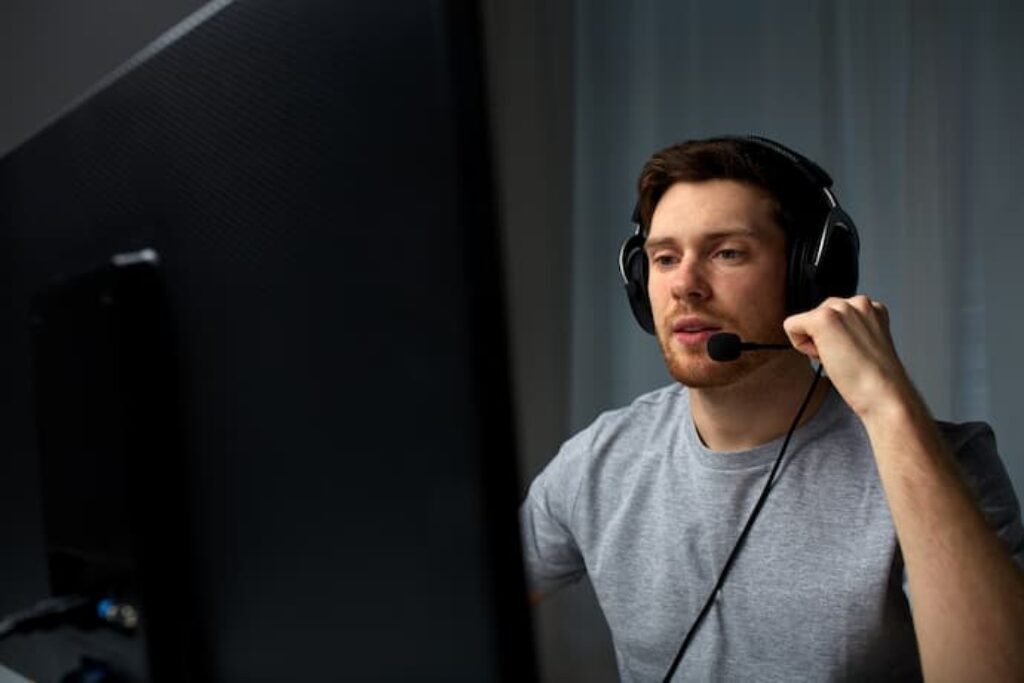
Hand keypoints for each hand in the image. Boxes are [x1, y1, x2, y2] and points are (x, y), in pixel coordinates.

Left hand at [783, 295, 912, 419]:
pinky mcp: (823, 318)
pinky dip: (800, 345)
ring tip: (840, 357)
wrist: (883, 393)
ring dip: (815, 342)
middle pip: (818, 314)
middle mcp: (858, 302)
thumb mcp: (865, 343)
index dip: (836, 338)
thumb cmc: (875, 379)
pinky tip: (826, 356)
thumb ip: (849, 330)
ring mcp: (841, 308)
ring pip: (805, 321)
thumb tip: (826, 333)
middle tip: (845, 357)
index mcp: (871, 308)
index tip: (853, 353)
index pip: (835, 314)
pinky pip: (791, 325)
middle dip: (824, 337)